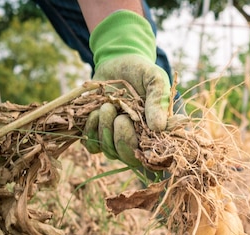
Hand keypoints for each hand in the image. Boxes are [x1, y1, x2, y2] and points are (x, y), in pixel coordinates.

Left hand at [82, 10, 171, 165]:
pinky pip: (92, 146)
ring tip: (106, 106)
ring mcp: (118, 138)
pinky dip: (91, 132)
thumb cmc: (141, 71)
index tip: (131, 122)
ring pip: (110, 152)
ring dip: (105, 130)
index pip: (151, 154)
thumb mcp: (154, 79)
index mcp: (156, 131)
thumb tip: (159, 128)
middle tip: (120, 115)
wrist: (118, 61)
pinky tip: (94, 113)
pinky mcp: (99, 134)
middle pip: (128, 157)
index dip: (140, 146)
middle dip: (122, 138)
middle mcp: (138, 139)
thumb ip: (157, 100)